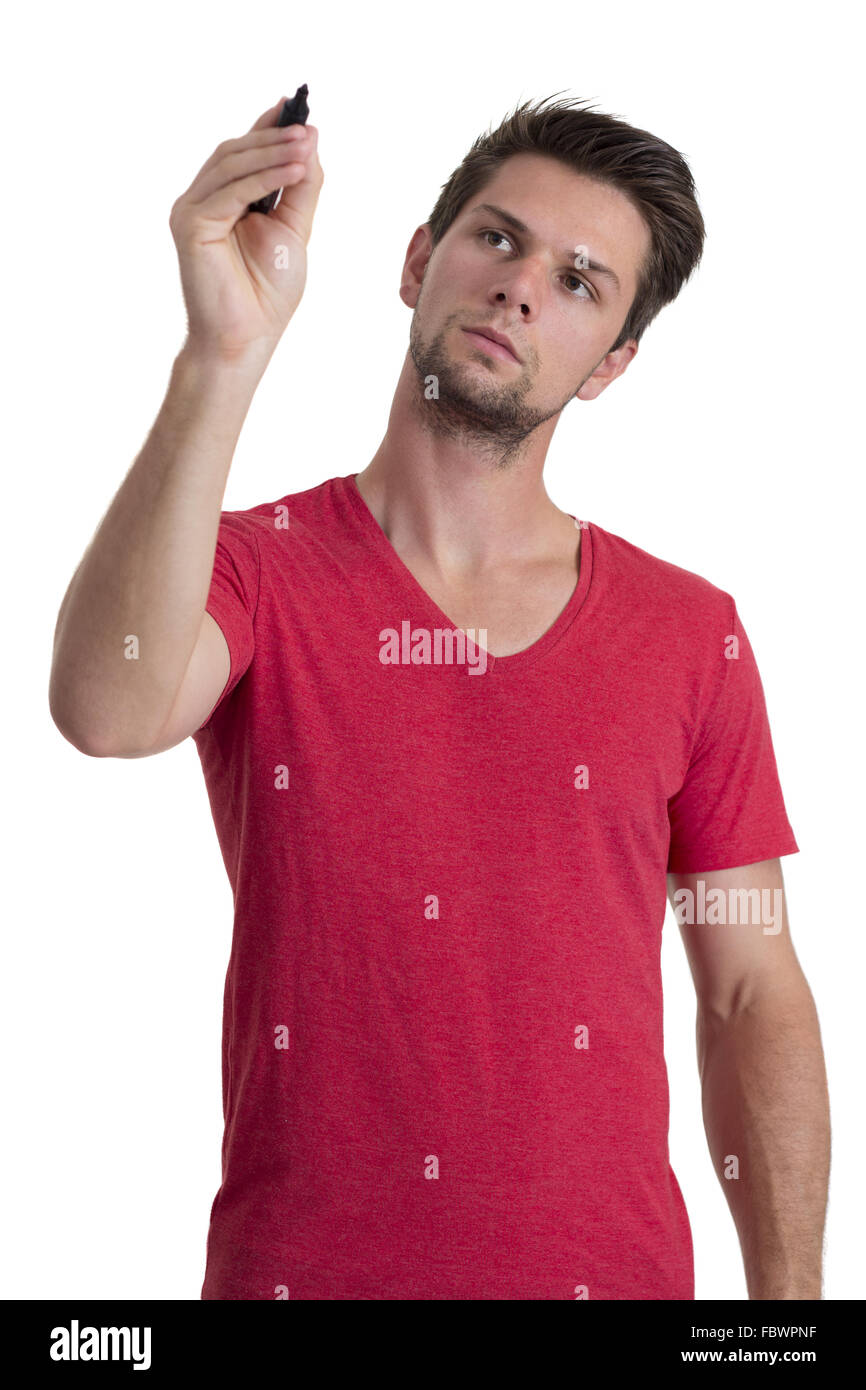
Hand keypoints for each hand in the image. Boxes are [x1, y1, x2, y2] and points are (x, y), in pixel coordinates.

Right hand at [169, 97, 323, 365]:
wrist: (245, 339)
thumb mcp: (294, 231)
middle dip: (273, 137)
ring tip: (306, 143)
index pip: (245, 154)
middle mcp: (204, 200)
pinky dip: (264, 178)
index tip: (295, 105)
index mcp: (225, 201)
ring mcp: (192, 210)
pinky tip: (294, 170)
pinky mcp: (190, 224)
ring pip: (231, 166)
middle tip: (306, 126)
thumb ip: (301, 187)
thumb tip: (310, 140)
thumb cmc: (266, 295)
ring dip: (271, 152)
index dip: (268, 128)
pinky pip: (232, 191)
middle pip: (235, 153)